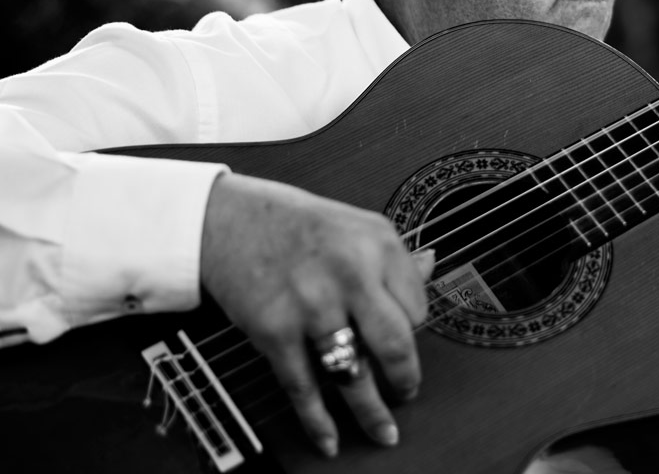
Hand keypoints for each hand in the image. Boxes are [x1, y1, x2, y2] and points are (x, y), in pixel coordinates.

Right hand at [199, 173, 434, 456]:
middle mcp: (350, 273)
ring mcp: (313, 304)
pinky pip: (305, 387)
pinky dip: (319, 421)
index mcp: (377, 244)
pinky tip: (330, 438)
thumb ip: (392, 254)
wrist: (228, 220)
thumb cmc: (296, 222)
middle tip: (407, 392)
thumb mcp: (355, 225)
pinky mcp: (276, 330)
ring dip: (371, 412)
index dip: (413, 329)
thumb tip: (430, 266)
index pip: (417, 307)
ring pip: (354, 374)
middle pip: (396, 345)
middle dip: (405, 379)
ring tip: (383, 429)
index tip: (406, 339)